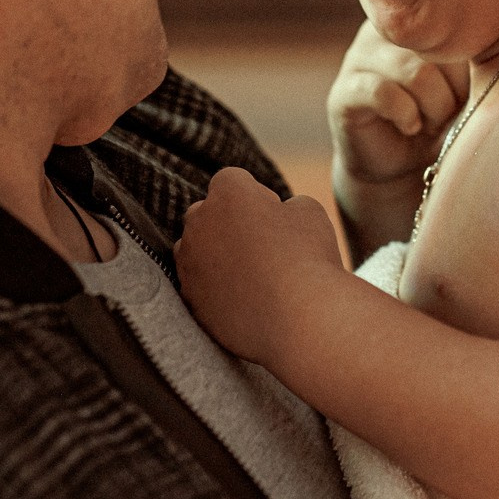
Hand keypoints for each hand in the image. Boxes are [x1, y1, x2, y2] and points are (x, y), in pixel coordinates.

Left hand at [177, 167, 342, 366]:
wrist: (299, 319)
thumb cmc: (308, 257)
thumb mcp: (309, 212)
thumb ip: (284, 205)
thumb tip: (277, 216)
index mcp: (228, 193)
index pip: (232, 180)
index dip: (256, 194)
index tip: (275, 215)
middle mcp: (199, 223)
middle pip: (207, 212)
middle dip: (228, 222)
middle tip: (262, 244)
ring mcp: (189, 263)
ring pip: (195, 249)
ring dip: (215, 255)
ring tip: (251, 274)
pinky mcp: (191, 300)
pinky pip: (197, 285)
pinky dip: (215, 288)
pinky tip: (244, 299)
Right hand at [326, 20, 466, 259]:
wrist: (402, 163)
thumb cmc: (442, 115)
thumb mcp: (465, 83)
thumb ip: (474, 55)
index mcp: (414, 18)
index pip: (453, 25)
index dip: (467, 65)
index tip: (463, 89)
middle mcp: (382, 29)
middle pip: (437, 48)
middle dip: (453, 90)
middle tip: (445, 111)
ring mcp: (358, 58)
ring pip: (415, 72)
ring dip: (433, 107)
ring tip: (428, 121)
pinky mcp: (344, 92)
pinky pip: (383, 94)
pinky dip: (407, 115)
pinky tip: (410, 127)